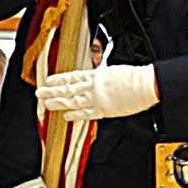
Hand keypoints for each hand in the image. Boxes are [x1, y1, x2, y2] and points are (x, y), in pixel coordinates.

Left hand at [39, 64, 158, 119]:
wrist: (147, 84)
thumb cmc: (136, 77)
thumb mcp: (115, 72)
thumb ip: (102, 77)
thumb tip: (95, 79)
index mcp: (97, 75)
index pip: (72, 77)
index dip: (59, 79)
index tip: (49, 80)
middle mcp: (93, 87)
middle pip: (68, 89)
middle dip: (52, 91)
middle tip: (40, 92)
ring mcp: (97, 98)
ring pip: (72, 101)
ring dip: (58, 102)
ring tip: (46, 104)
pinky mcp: (104, 109)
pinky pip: (85, 113)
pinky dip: (74, 114)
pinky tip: (66, 115)